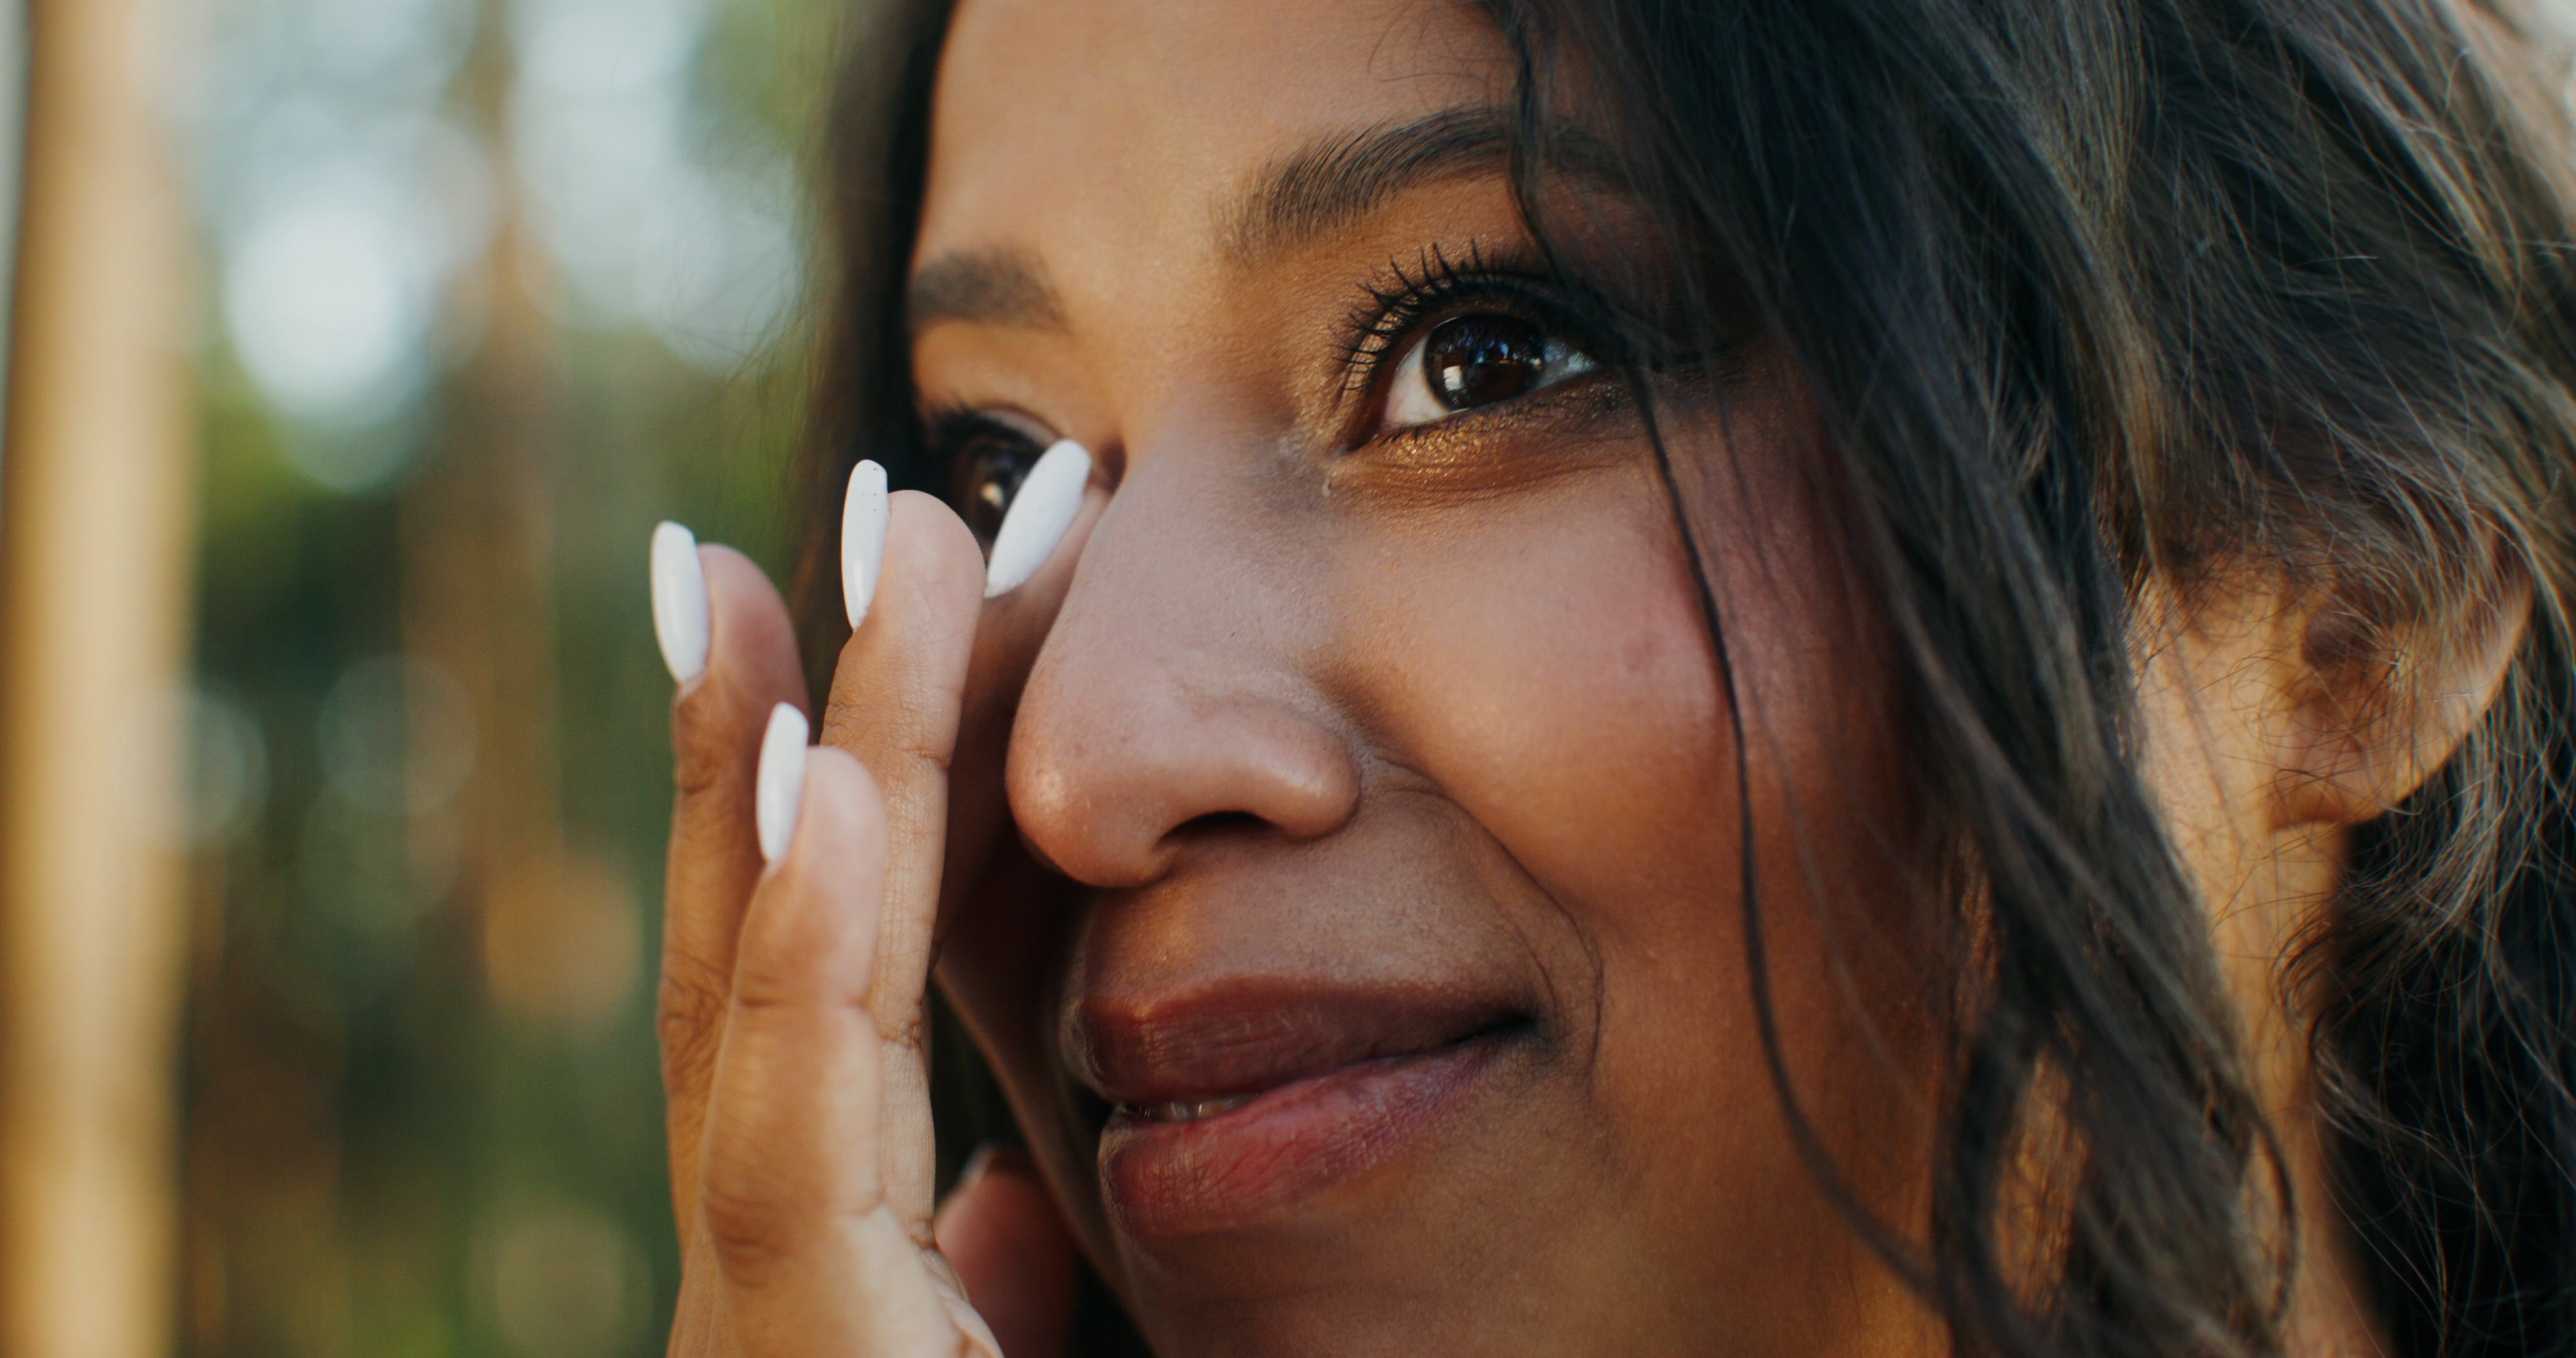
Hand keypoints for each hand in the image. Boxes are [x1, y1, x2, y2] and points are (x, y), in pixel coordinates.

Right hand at [648, 446, 1099, 1356]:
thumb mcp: (994, 1353)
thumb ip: (984, 1270)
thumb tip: (1013, 1195)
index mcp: (822, 1224)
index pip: (836, 963)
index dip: (849, 771)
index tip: (886, 602)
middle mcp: (766, 1234)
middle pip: (772, 931)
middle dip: (791, 709)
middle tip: (850, 507)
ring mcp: (753, 1298)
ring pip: (760, 991)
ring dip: (781, 769)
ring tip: (780, 576)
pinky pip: (789, 1141)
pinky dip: (799, 957)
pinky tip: (825, 793)